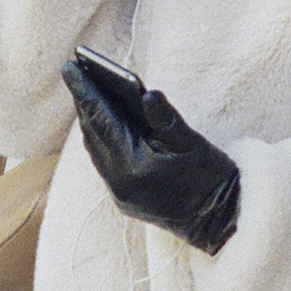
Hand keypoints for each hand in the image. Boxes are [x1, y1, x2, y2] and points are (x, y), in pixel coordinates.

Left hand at [63, 55, 240, 254]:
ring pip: (95, 149)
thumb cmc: (212, 180)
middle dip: (83, 101)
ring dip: (90, 120)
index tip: (70, 65)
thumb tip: (147, 93)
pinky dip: (101, 139)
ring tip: (86, 91)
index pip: (102, 121)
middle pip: (93, 134)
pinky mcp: (124, 201)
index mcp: (134, 167)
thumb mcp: (193, 144)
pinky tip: (103, 122)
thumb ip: (166, 118)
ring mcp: (120, 195)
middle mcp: (120, 184)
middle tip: (74, 70)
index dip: (85, 90)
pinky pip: (104, 163)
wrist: (221, 224)